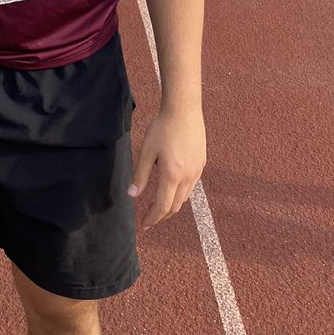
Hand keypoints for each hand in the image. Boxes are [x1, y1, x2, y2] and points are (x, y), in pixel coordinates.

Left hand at [128, 104, 205, 227]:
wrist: (184, 109)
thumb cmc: (162, 127)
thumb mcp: (146, 150)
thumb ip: (140, 175)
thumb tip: (132, 195)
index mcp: (172, 175)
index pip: (162, 206)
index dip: (152, 218)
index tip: (144, 225)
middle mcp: (187, 177)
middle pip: (175, 206)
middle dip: (162, 215)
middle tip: (150, 218)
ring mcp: (197, 170)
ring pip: (185, 197)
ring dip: (172, 205)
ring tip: (161, 206)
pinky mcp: (201, 163)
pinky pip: (192, 186)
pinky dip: (182, 194)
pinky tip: (174, 188)